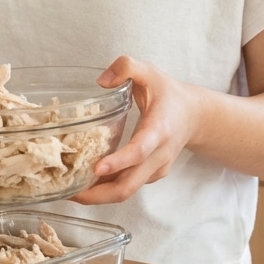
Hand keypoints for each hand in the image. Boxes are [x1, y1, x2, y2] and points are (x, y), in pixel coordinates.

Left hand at [72, 55, 202, 205]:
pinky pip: (127, 187)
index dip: (119, 162)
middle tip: (68, 192)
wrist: (194, 116)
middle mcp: (158, 155)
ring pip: (127, 191)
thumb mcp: (150, 72)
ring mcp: (155, 169)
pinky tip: (85, 183)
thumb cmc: (169, 94)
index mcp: (159, 129)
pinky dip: (106, 190)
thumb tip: (102, 81)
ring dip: (98, 196)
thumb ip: (127, 67)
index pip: (140, 150)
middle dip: (98, 194)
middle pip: (129, 185)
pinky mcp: (150, 175)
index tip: (97, 169)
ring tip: (68, 190)